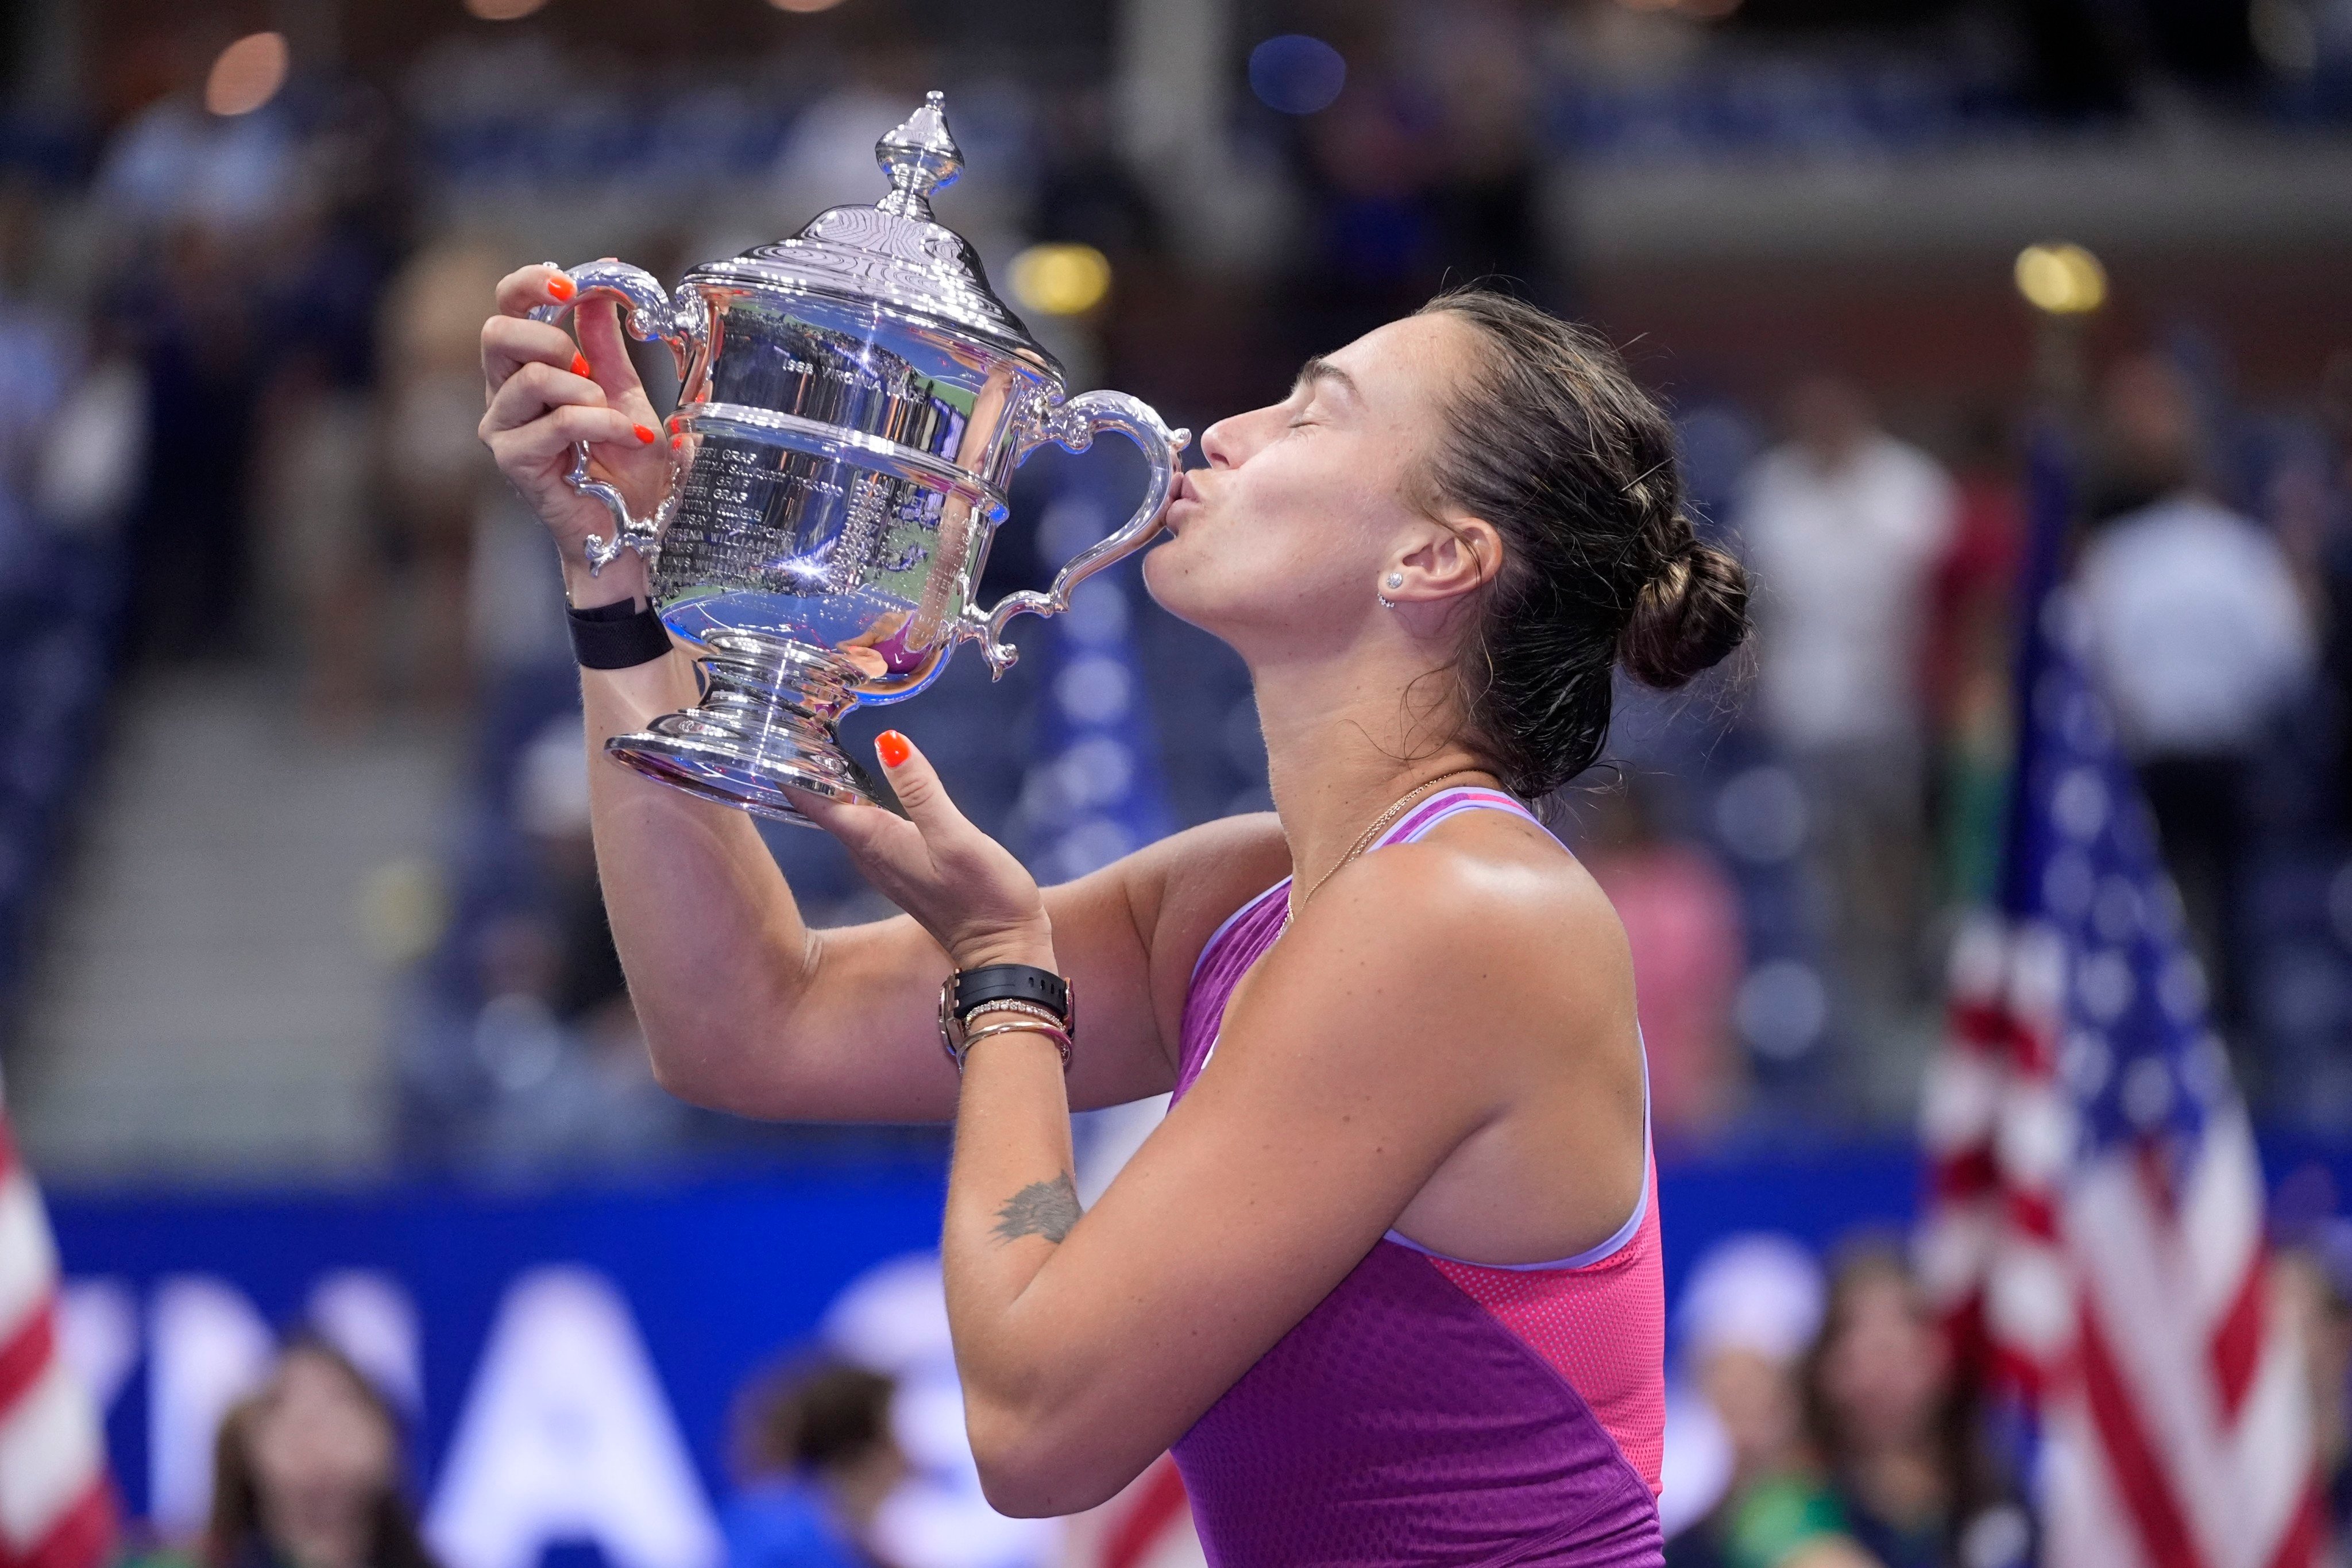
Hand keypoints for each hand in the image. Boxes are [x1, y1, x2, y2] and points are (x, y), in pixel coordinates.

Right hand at [479, 263, 672, 604]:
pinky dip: (603, 424)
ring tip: (616, 416)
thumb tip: (600, 292)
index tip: (572, 281)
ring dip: (586, 390)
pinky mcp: (513, 460)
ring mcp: (502, 428)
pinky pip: (557, 422)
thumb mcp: (625, 395)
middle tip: (587, 364)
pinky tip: (633, 438)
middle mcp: (503, 395)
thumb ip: (607, 346)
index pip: (507, 307)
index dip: (532, 284)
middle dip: (551, 336)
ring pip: (530, 377)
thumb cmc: (625, 471)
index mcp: (526, 369)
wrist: (631, 531)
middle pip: (496, 331)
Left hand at [794, 731, 1054, 971]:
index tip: (774, 730)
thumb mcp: (955, 837)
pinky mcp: (902, 867)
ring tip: (821, 739)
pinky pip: (866, 825)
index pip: (813, 801)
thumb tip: (888, 742)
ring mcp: (884, 863)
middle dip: (808, 766)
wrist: (1001, 951)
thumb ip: (921, 791)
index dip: (790, 766)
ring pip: (844, 814)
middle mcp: (868, 853)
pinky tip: (865, 781)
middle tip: (797, 720)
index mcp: (873, 841)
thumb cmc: (982, 895)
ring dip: (832, 782)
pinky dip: (858, 799)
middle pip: (822, 805)